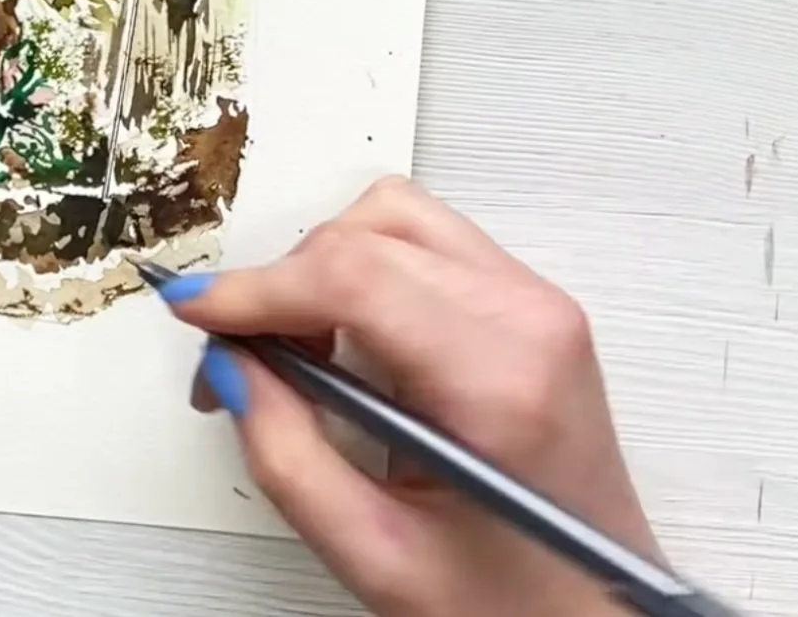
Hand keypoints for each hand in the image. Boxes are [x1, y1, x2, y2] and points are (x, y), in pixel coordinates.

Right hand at [156, 178, 658, 616]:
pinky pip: (432, 250)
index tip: (196, 314)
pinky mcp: (535, 314)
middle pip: (375, 229)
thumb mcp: (374, 554)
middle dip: (286, 281)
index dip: (259, 286)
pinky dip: (369, 276)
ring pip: (402, 221)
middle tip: (239, 358)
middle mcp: (532, 320)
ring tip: (294, 354)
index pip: (356, 273)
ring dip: (328, 269)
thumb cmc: (514, 603)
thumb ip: (286, 453)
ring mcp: (542, 308)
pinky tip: (346, 348)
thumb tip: (231, 367)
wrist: (601, 616)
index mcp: (501, 380)